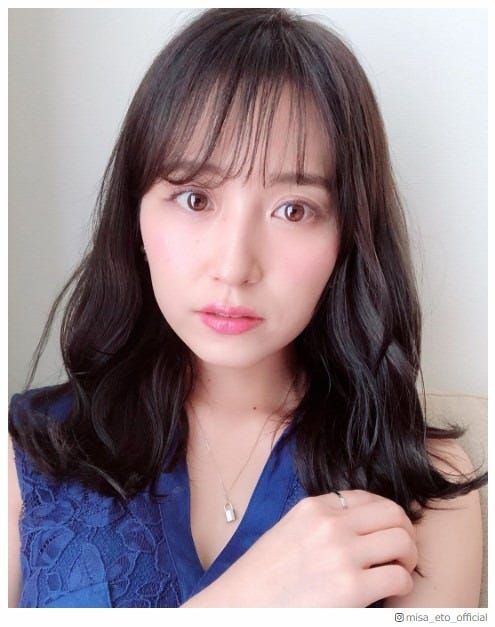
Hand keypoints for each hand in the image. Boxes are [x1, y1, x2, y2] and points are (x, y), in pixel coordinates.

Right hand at [187, 490, 417, 606]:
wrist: (240, 607)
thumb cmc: (262, 577)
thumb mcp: (289, 531)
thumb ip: (320, 524)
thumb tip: (356, 527)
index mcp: (314, 508)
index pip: (367, 497)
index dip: (384, 515)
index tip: (386, 531)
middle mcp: (331, 524)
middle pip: (392, 513)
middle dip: (405, 531)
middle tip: (401, 552)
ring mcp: (342, 553)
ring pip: (402, 541)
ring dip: (407, 558)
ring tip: (398, 572)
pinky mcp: (352, 587)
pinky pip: (399, 576)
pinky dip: (402, 584)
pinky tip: (389, 593)